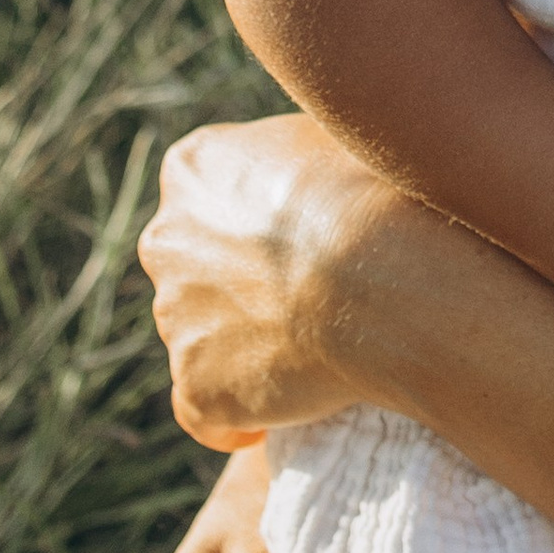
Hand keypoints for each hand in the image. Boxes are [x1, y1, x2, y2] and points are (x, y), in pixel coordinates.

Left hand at [139, 113, 388, 444]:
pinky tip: (271, 420)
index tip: (307, 232)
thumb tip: (320, 160)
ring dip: (246, 344)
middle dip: (241, 280)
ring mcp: (176, 319)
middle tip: (317, 294)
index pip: (212, 190)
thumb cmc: (383, 191)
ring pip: (203, 335)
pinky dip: (233, 419)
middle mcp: (166, 239)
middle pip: (197, 264)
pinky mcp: (198, 387)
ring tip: (320, 350)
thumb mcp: (342, 133)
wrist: (386, 276)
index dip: (260, 214)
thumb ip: (303, 150)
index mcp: (195, 168)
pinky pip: (207, 413)